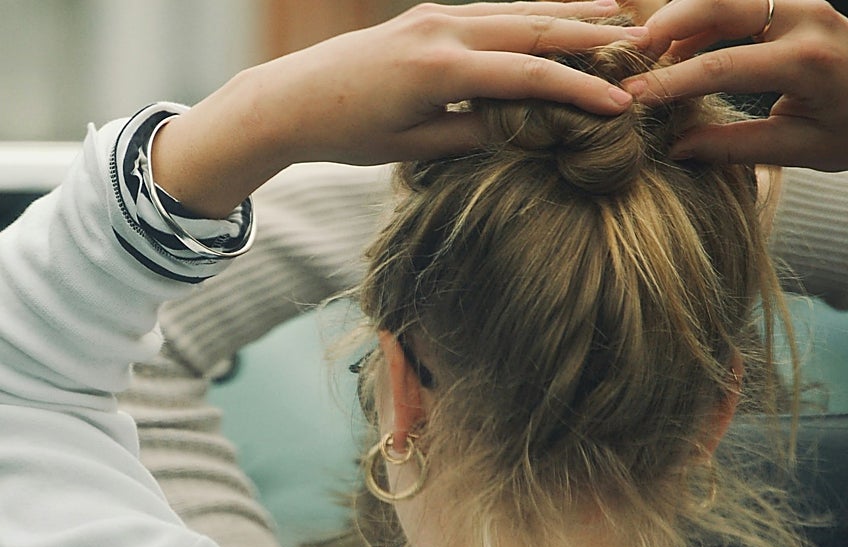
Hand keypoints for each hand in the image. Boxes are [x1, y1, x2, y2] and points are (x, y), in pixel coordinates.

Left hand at [153, 1, 644, 216]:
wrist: (290, 100)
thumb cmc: (347, 133)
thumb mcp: (412, 145)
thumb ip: (471, 132)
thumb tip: (525, 128)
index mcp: (440, 69)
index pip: (527, 76)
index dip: (579, 89)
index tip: (622, 104)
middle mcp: (441, 29)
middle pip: (532, 27)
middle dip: (589, 36)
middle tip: (644, 41)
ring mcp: (433, 16)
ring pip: (514, 10)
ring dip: (566, 12)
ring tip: (617, 15)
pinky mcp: (425, 15)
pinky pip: (490, 11)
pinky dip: (528, 13)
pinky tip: (554, 13)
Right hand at [623, 0, 847, 170]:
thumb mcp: (800, 148)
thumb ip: (736, 146)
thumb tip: (677, 148)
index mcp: (808, 61)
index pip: (724, 65)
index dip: (673, 81)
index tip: (634, 97)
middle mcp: (806, 19)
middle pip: (720, 2)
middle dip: (668, 24)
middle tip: (632, 55)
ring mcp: (800, 3)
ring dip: (681, 18)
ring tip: (651, 54)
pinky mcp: (792, 3)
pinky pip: (736, 0)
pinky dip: (700, 19)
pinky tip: (678, 49)